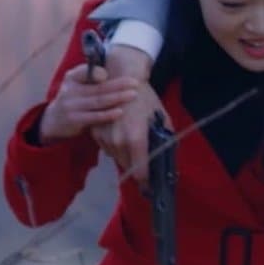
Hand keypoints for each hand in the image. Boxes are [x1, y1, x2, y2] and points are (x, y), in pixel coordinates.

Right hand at [39, 64, 137, 140]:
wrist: (54, 121)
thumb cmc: (73, 99)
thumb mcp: (76, 84)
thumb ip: (90, 77)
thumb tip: (112, 72)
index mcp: (72, 78)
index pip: (86, 71)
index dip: (100, 72)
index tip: (115, 72)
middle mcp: (70, 90)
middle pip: (98, 87)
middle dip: (118, 84)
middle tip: (135, 83)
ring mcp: (71, 106)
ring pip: (98, 101)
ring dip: (117, 98)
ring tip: (133, 95)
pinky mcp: (75, 120)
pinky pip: (94, 117)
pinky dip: (108, 114)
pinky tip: (120, 112)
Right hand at [90, 44, 169, 185]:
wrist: (122, 78)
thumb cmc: (146, 98)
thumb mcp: (162, 120)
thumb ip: (164, 142)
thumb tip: (167, 162)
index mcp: (135, 140)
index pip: (140, 173)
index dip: (147, 181)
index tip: (152, 186)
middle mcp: (117, 142)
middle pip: (128, 167)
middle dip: (138, 167)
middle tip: (147, 163)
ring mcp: (104, 138)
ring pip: (117, 158)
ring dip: (126, 156)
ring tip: (135, 145)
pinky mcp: (96, 133)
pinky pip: (108, 148)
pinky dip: (116, 146)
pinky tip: (124, 136)